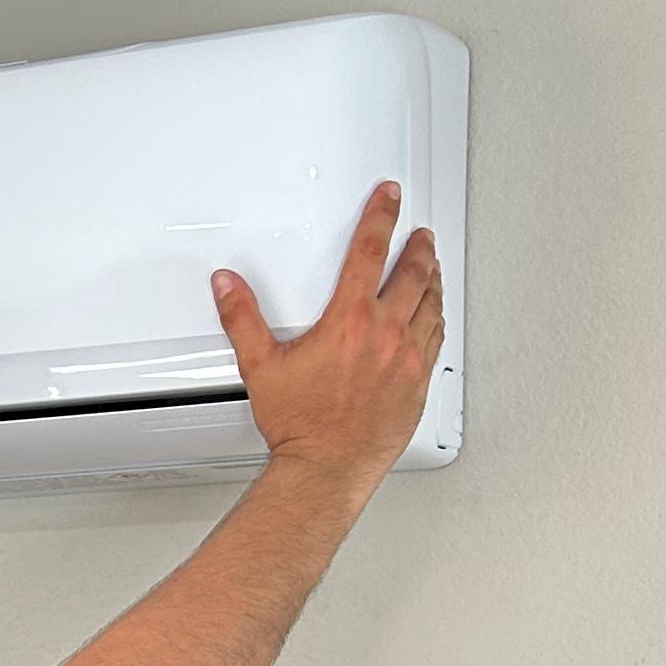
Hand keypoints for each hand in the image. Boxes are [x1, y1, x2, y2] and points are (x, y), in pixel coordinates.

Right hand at [211, 184, 442, 477]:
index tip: (389, 198)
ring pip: (432, 303)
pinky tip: (434, 315)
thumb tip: (228, 286)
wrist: (328, 468)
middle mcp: (386, 335)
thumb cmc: (300, 425)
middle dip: (417, 246)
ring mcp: (408, 359)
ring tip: (432, 266)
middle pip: (413, 273)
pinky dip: (437, 317)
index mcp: (349, 322)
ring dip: (433, 279)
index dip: (380, 216)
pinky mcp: (420, 382)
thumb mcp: (261, 366)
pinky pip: (437, 338)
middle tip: (419, 233)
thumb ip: (243, 319)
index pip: (368, 251)